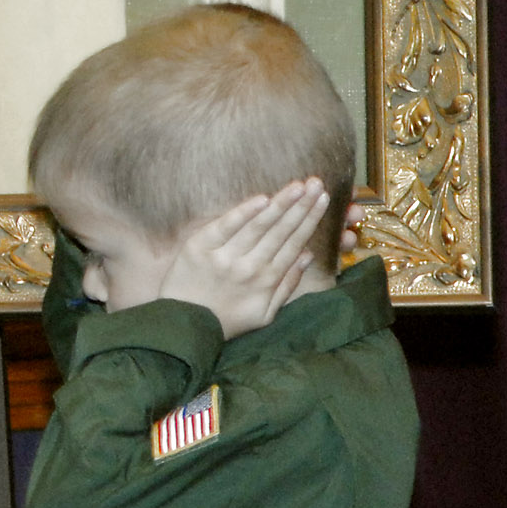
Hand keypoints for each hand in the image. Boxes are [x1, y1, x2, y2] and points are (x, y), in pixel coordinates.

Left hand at [155, 180, 329, 336]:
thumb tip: (306, 255)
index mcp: (267, 280)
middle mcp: (250, 266)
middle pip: (281, 231)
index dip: (310, 219)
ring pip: (259, 225)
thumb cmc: (226, 320)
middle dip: (301, 205)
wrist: (184, 324)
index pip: (294, 243)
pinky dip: (244, 212)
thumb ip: (287, 285)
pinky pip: (225, 226)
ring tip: (298, 185)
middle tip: (317, 183)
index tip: (322, 199)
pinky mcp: (199, 247)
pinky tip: (262, 199)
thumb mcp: (264, 313)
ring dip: (281, 203)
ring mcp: (225, 256)